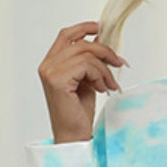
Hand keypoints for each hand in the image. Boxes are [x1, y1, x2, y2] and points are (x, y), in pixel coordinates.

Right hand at [38, 21, 128, 143]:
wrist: (74, 137)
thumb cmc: (78, 114)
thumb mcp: (87, 80)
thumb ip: (89, 61)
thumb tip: (101, 42)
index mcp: (51, 63)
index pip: (66, 36)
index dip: (84, 28)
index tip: (101, 29)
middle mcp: (47, 65)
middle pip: (80, 43)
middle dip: (104, 51)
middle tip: (119, 62)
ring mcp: (50, 72)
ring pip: (86, 55)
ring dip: (104, 69)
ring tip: (109, 84)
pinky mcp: (57, 80)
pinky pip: (86, 66)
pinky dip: (99, 76)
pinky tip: (101, 89)